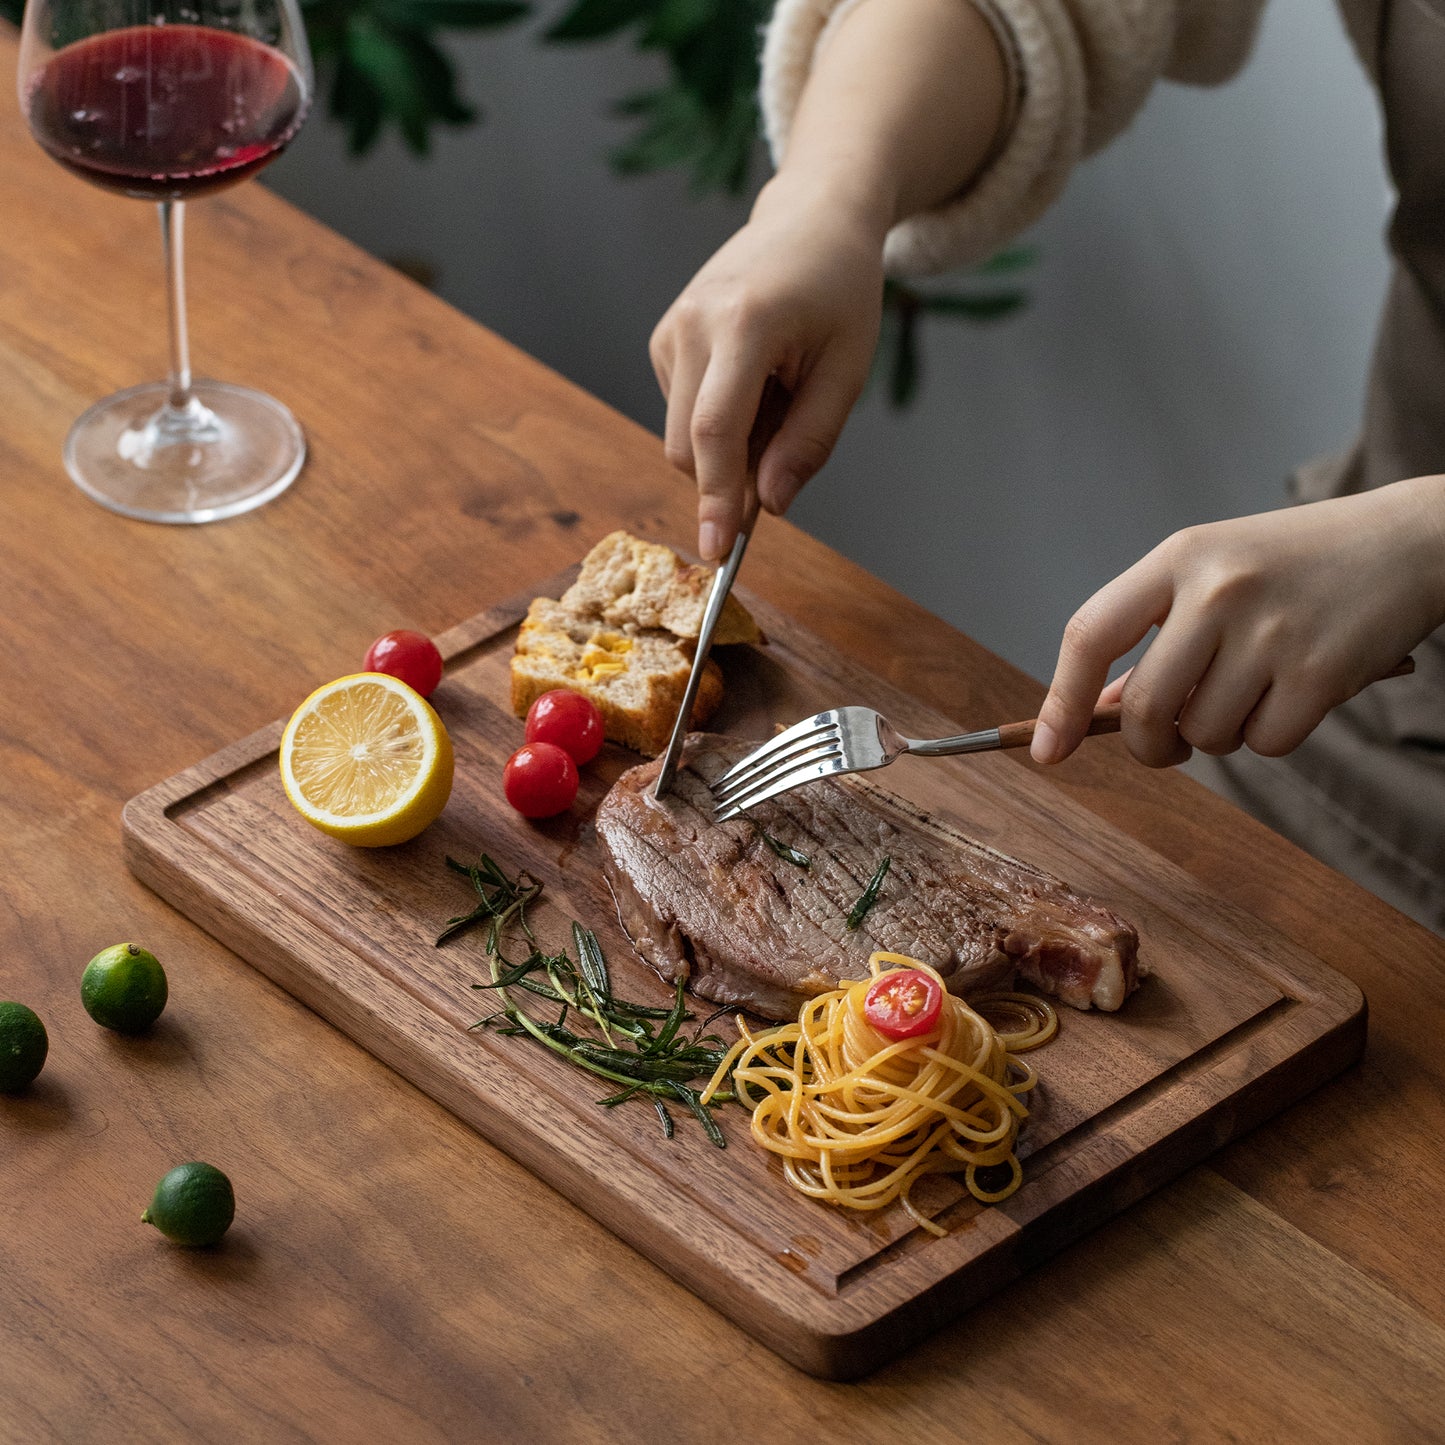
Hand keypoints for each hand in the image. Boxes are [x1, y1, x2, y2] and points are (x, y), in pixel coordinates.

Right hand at [650, 177, 885, 559]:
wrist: (810, 219)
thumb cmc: (840, 291)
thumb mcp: (847, 370)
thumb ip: (809, 442)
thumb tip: (768, 505)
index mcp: (745, 324)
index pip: (716, 431)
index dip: (715, 498)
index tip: (716, 552)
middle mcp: (693, 324)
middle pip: (689, 446)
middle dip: (730, 475)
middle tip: (787, 446)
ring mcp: (670, 330)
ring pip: (682, 436)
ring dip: (729, 444)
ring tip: (777, 392)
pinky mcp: (662, 339)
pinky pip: (682, 413)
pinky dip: (718, 420)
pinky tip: (754, 379)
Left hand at [1030, 476, 1444, 766]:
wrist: (1408, 542)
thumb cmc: (1292, 565)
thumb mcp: (1211, 575)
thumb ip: (1153, 640)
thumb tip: (1091, 712)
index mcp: (1178, 557)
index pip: (1091, 634)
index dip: (1059, 700)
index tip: (1046, 750)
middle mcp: (1218, 589)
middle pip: (1143, 708)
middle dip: (1148, 745)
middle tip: (1168, 743)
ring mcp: (1270, 630)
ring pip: (1204, 734)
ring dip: (1219, 735)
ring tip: (1253, 689)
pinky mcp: (1321, 671)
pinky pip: (1264, 744)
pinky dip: (1271, 736)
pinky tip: (1296, 692)